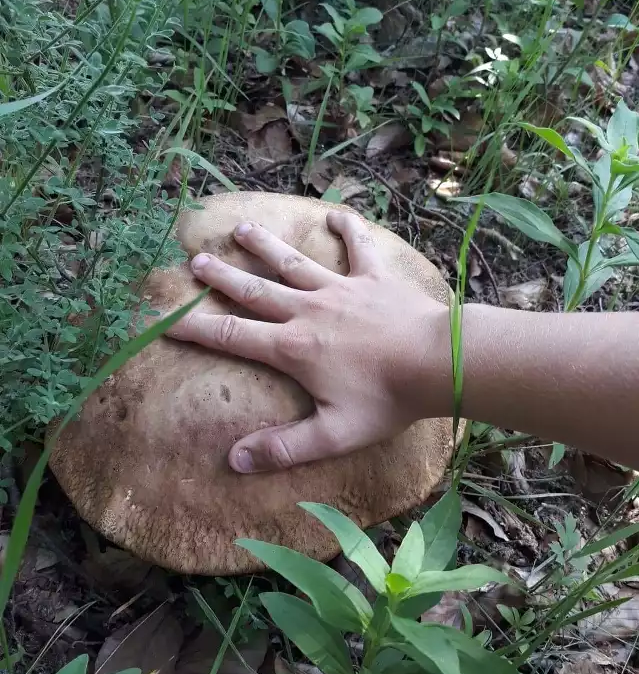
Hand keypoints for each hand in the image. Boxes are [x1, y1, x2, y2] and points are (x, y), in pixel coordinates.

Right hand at [167, 211, 452, 472]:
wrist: (438, 363)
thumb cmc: (387, 400)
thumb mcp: (333, 434)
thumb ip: (284, 447)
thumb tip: (234, 460)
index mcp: (293, 348)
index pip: (233, 337)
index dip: (196, 329)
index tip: (165, 320)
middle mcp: (308, 311)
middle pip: (255, 290)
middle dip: (222, 277)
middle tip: (195, 261)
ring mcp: (340, 289)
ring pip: (293, 262)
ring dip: (264, 246)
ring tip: (240, 229)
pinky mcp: (373, 277)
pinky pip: (357, 247)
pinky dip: (346, 229)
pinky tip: (335, 213)